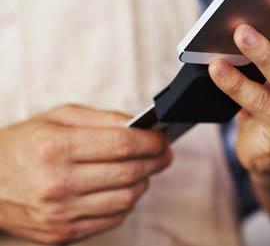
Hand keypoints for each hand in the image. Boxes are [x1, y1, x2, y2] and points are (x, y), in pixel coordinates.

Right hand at [0, 104, 171, 244]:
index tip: (163, 138)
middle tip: (164, 153)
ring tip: (145, 169)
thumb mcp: (58, 117)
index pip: (122, 145)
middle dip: (157, 161)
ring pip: (126, 199)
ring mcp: (60, 213)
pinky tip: (124, 188)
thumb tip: (140, 125)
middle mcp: (58, 183)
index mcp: (57, 148)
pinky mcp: (62, 234)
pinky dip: (126, 202)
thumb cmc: (24, 144)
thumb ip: (103, 118)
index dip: (151, 142)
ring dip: (144, 182)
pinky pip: (112, 219)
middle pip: (130, 173)